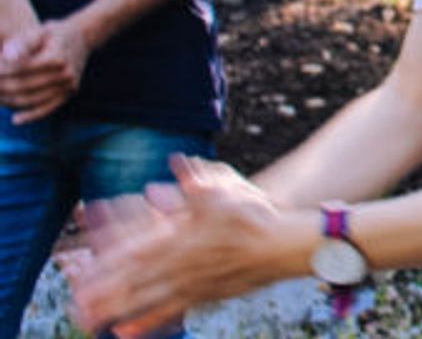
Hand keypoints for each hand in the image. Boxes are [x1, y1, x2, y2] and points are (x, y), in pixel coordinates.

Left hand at [0, 17, 89, 121]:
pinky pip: (47, 108)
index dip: (2, 70)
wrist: (81, 38)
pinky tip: (16, 119)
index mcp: (57, 56)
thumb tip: (7, 58)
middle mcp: (66, 73)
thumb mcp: (39, 31)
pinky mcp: (69, 93)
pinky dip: (30, 115)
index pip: (20, 69)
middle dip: (1, 87)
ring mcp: (68, 85)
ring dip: (10, 100)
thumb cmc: (53, 34)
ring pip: (32, 99)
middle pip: (24, 86)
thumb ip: (22, 43)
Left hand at [69, 156, 307, 333]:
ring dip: (116, 311)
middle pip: (133, 282)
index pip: (134, 251)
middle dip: (102, 293)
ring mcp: (191, 283)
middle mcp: (181, 263)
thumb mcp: (226, 189)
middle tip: (76, 304)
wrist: (283, 246)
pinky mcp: (203, 296)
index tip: (80, 270)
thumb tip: (176, 161)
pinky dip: (146, 323)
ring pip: (146, 301)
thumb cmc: (254, 217)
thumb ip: (196, 178)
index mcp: (181, 237)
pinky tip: (127, 332)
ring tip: (90, 321)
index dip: (105, 262)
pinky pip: (169, 312)